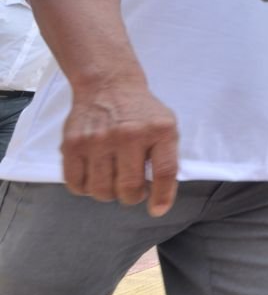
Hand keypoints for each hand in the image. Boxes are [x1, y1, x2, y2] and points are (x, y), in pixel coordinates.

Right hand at [61, 79, 179, 216]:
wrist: (109, 85)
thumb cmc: (141, 112)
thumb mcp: (166, 127)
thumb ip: (166, 157)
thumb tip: (161, 196)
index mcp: (160, 131)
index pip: (164, 172)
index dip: (162, 197)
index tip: (158, 210)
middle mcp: (129, 135)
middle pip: (129, 188)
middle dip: (132, 197)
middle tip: (133, 189)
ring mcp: (98, 139)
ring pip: (101, 191)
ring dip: (108, 194)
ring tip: (113, 180)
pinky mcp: (73, 143)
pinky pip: (76, 184)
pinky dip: (85, 188)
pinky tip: (94, 176)